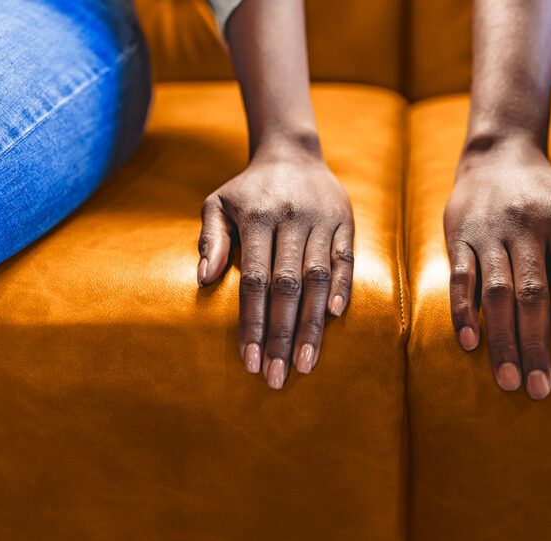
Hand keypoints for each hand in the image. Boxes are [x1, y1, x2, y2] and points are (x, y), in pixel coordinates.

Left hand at [197, 148, 353, 389]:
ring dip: (313, 325)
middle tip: (277, 377)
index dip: (253, 322)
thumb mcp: (217, 203)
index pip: (255, 280)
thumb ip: (210, 239)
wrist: (293, 153)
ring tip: (305, 364)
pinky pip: (346, 260)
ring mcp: (323, 221)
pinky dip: (343, 289)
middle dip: (282, 336)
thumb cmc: (249, 190)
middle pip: (289, 287)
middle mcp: (293, 219)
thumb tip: (204, 279)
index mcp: (259, 217)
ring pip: (320, 280)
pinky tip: (336, 320)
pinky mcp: (346, 222)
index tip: (250, 361)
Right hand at [444, 145, 550, 399]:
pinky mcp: (460, 235)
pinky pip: (460, 278)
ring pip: (495, 293)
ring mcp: (490, 232)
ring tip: (508, 380)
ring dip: (501, 339)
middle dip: (536, 346)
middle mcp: (526, 226)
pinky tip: (469, 343)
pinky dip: (462, 311)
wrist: (498, 155)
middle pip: (531, 296)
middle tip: (539, 390)